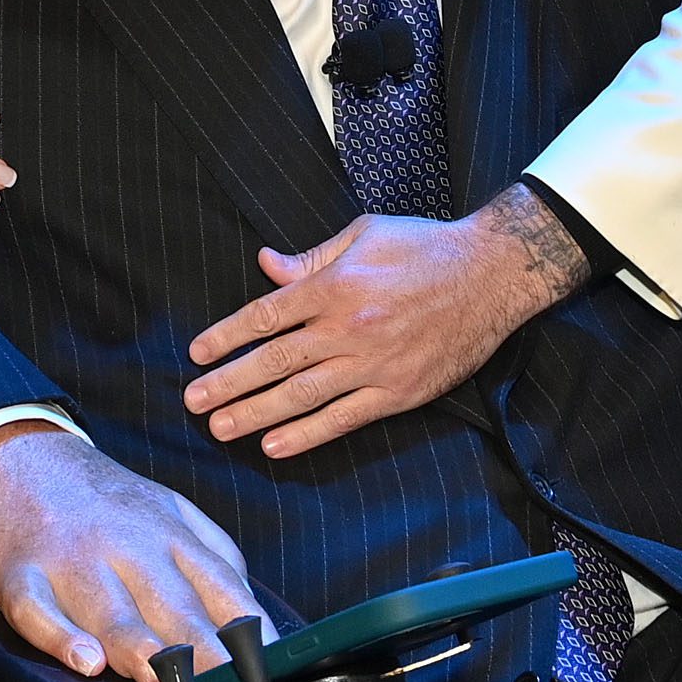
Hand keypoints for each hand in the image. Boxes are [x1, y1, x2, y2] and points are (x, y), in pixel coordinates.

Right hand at [0, 422, 264, 681]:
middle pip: (173, 607)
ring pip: (111, 612)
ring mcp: (73, 561)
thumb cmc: (104, 497)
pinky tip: (84, 660)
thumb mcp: (170, 506)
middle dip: (204, 654)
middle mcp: (127, 547)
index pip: (221, 589)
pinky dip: (60, 638)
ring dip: (140, 649)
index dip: (249, 634)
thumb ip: (214, 554)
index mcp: (170, 534)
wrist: (20, 451)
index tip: (267, 673)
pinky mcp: (21, 575)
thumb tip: (252, 610)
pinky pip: (38, 612)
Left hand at [185, 188, 588, 457]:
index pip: (266, 316)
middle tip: (193, 401)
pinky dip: (308, 435)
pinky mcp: (398, 392)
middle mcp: (346, 328)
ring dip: (256, 414)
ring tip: (221, 428)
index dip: (227, 337)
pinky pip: (344, 418)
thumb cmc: (423, 246)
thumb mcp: (363, 234)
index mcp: (334, 285)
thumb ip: (312, 258)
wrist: (489, 274)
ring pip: (302, 395)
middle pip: (274, 361)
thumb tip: (266, 265)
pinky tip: (276, 446)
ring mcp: (372, 364)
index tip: (197, 354)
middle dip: (229, 383)